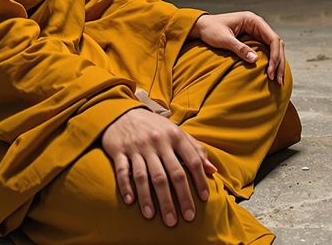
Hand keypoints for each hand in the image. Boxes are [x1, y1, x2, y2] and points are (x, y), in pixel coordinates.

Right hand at [100, 107, 216, 226]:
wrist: (122, 113)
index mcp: (174, 135)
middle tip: (185, 218)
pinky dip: (126, 186)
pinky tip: (131, 202)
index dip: (199, 180)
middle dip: (179, 198)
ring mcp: (137, 147)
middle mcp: (157, 141)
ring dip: (150, 198)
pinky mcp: (119, 151)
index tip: (204, 199)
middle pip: (170, 174)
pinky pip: (122, 171)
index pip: (191, 160)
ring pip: (145, 176)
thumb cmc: (154, 127)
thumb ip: (195, 149)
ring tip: (153, 216)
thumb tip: (213, 170)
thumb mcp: (176, 132)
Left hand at [191, 11, 286, 84]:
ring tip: (277, 80)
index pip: (273, 38)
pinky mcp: (252, 39)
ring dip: (277, 63)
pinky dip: (270, 61)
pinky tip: (270, 73)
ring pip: (273, 48)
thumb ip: (239, 48)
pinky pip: (266, 50)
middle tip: (278, 80)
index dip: (275, 56)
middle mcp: (257, 25)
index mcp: (253, 20)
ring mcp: (256, 32)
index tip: (271, 72)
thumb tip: (255, 60)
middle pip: (276, 44)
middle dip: (279, 62)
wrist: (201, 26)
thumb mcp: (224, 39)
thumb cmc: (211, 29)